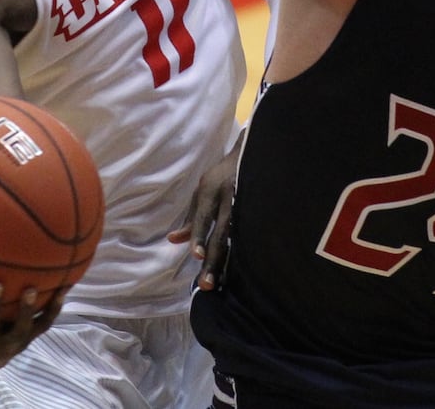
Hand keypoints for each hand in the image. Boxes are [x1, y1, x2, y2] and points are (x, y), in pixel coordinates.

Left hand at [165, 131, 242, 290]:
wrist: (254, 151)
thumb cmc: (223, 176)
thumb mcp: (203, 191)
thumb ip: (191, 218)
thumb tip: (172, 240)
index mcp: (212, 190)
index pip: (204, 217)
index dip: (200, 236)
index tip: (196, 256)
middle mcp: (229, 196)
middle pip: (221, 232)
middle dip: (213, 258)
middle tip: (206, 283)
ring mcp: (248, 202)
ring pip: (238, 236)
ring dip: (228, 261)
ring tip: (221, 281)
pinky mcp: (261, 207)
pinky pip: (253, 233)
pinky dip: (247, 252)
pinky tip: (244, 271)